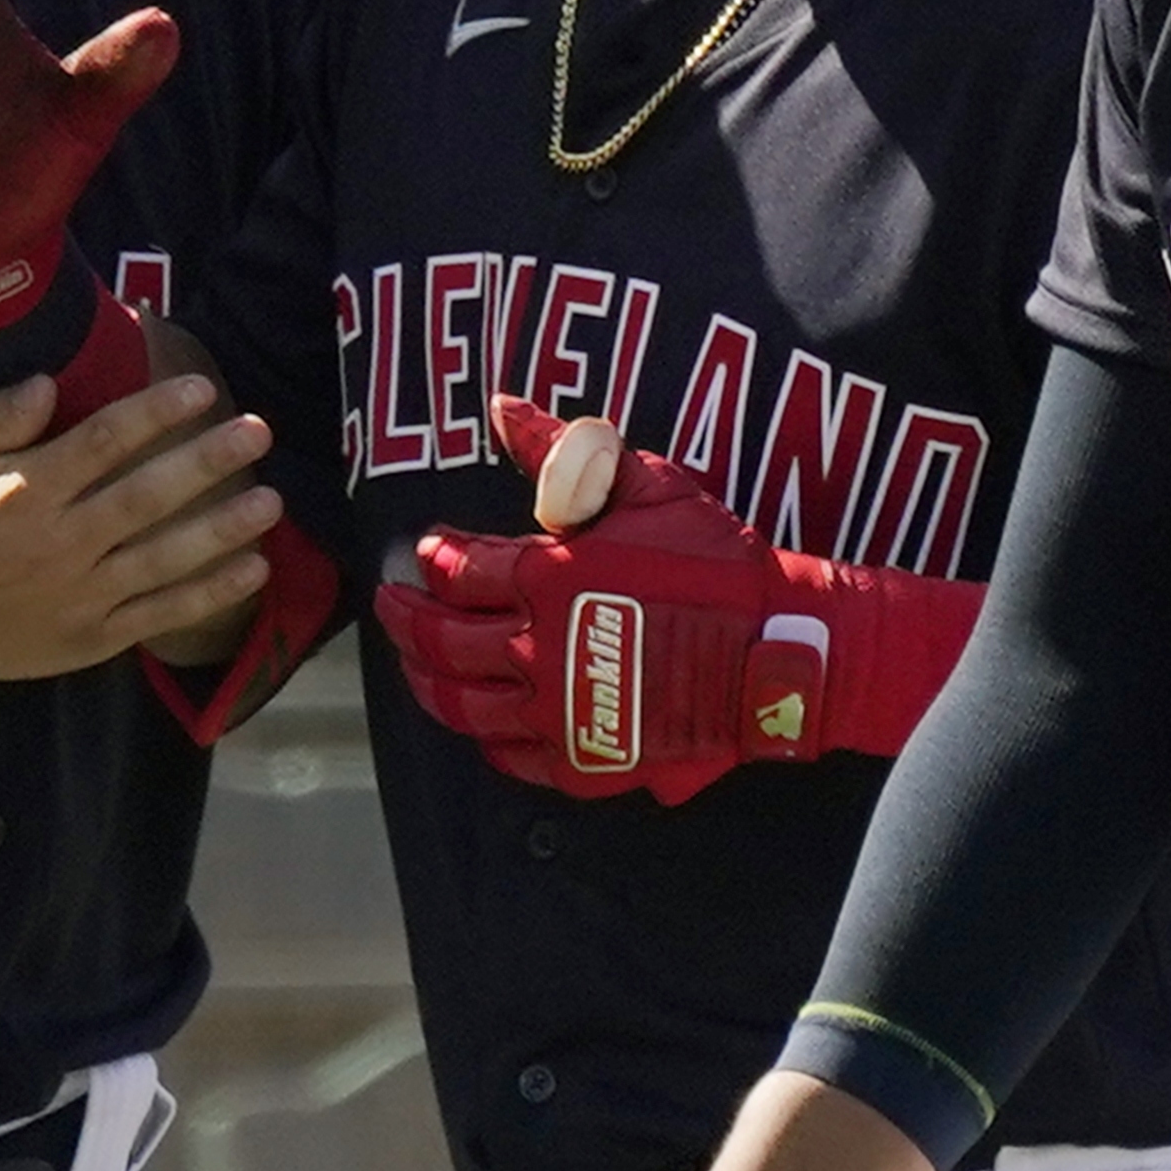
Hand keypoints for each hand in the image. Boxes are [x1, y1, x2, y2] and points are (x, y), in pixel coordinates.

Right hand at [0, 368, 280, 690]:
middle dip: (205, 462)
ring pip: (164, 558)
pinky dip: (210, 594)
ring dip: (223, 530)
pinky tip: (255, 569)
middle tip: (257, 431)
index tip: (202, 388)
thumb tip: (51, 380)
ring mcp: (80, 595)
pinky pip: (161, 613)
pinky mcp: (92, 637)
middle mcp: (59, 542)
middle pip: (145, 496)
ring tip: (271, 501)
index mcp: (27, 491)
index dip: (155, 412)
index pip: (102, 442)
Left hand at [369, 397, 978, 802]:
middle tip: (391, 606)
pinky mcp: (587, 761)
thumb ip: (568, 451)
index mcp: (550, 580)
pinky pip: (512, 756)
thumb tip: (503, 409)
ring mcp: (561, 715)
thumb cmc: (718, 562)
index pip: (462, 570)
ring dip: (428, 681)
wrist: (779, 650)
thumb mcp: (648, 487)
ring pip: (464, 705)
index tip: (427, 551)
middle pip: (443, 643)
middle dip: (406, 620)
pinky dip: (484, 737)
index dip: (436, 558)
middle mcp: (541, 652)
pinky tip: (479, 721)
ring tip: (414, 664)